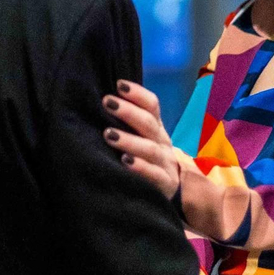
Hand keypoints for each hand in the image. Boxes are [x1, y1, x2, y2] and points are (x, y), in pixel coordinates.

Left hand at [102, 80, 180, 198]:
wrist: (171, 189)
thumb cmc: (147, 159)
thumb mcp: (142, 139)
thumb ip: (127, 124)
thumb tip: (102, 103)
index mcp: (156, 128)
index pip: (152, 105)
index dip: (137, 94)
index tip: (119, 84)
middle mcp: (162, 142)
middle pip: (149, 123)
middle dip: (128, 111)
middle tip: (107, 102)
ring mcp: (165, 163)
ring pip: (150, 149)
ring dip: (129, 140)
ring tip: (108, 134)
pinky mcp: (165, 184)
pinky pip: (154, 175)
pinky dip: (140, 167)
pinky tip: (125, 161)